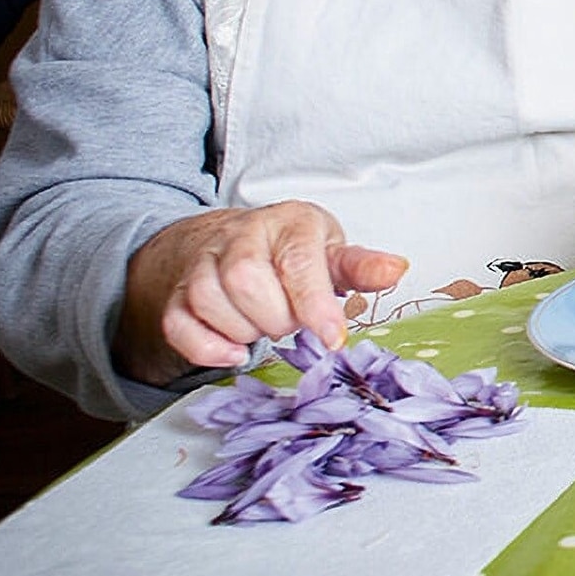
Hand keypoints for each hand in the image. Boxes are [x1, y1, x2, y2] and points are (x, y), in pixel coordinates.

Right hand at [119, 201, 407, 385]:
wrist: (233, 241)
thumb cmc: (291, 251)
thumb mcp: (332, 252)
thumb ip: (361, 267)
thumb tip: (395, 269)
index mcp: (289, 223)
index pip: (297, 261)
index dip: (314, 304)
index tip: (332, 339)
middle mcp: (241, 236)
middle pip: (245, 279)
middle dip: (274, 317)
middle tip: (290, 323)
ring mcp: (204, 262)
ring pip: (208, 299)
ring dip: (242, 330)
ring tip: (265, 327)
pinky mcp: (179, 291)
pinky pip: (178, 323)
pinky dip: (206, 347)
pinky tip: (234, 352)